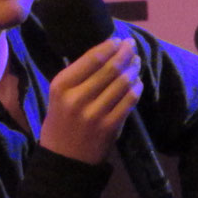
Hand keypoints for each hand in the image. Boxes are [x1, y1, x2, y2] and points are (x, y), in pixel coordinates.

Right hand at [39, 38, 142, 164]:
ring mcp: (94, 114)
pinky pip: (128, 102)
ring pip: (122, 84)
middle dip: (124, 53)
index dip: (108, 46)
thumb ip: (77, 76)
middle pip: (109, 69)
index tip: (117, 40)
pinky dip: (136, 89)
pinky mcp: (109, 127)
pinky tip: (138, 82)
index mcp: (61, 86)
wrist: (64, 158)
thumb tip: (104, 52)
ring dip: (133, 69)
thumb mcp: (58, 95)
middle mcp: (77, 98)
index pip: (91, 58)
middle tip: (132, 45)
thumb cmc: (60, 121)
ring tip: (136, 62)